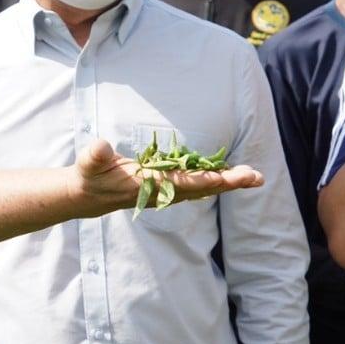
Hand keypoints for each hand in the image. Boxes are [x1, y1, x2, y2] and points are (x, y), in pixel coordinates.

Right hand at [73, 140, 262, 214]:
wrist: (88, 196)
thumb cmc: (89, 176)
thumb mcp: (88, 164)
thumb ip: (95, 156)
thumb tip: (101, 147)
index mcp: (146, 186)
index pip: (179, 183)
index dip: (202, 180)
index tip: (224, 178)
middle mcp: (160, 192)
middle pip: (200, 188)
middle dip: (228, 183)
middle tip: (256, 177)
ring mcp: (164, 193)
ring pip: (202, 188)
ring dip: (227, 183)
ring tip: (253, 177)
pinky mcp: (165, 188)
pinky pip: (195, 186)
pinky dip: (214, 182)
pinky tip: (230, 178)